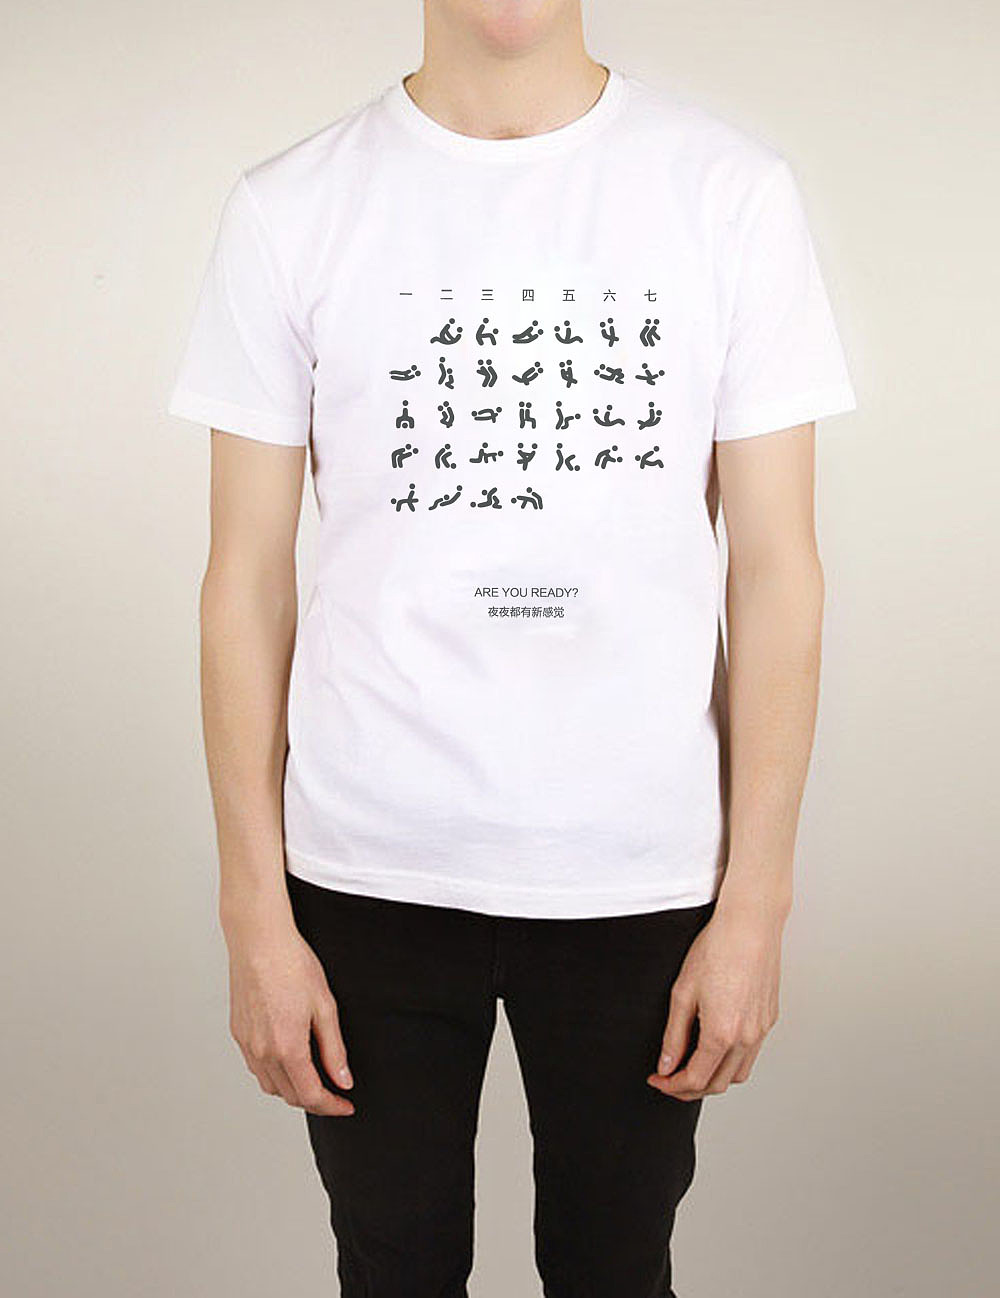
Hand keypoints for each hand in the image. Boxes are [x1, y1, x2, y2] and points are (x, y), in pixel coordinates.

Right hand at [226, 911, 355, 1116]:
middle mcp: (262, 1052)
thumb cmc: (292, 966)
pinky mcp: (238, 1033)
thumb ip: (334, 1049)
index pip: (311, 1096)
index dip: (332, 1106)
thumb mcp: (325, 1007)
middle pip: (290, 1096)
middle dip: (315, 1101)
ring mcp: (247, 1044)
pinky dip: (274, 1073)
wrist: (259, 942)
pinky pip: (256, 1067)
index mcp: (287, 1048)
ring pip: (270, 1085)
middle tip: (335, 1092)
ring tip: (313, 1078)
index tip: (346, 1105)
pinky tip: (288, 1059)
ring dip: (292, 1089)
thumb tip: (343, 1080)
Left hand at [646, 896, 785, 1100]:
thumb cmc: (717, 949)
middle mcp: (747, 1038)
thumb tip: (667, 1064)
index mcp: (722, 1034)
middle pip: (718, 1084)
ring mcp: (761, 1030)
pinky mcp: (769, 1019)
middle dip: (690, 1088)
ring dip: (714, 1077)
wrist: (750, 925)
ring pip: (738, 1074)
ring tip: (692, 1065)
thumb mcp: (683, 993)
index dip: (672, 1086)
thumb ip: (674, 1035)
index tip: (658, 1079)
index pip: (696, 1080)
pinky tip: (716, 1045)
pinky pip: (751, 1053)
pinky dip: (732, 1060)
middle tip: (670, 1077)